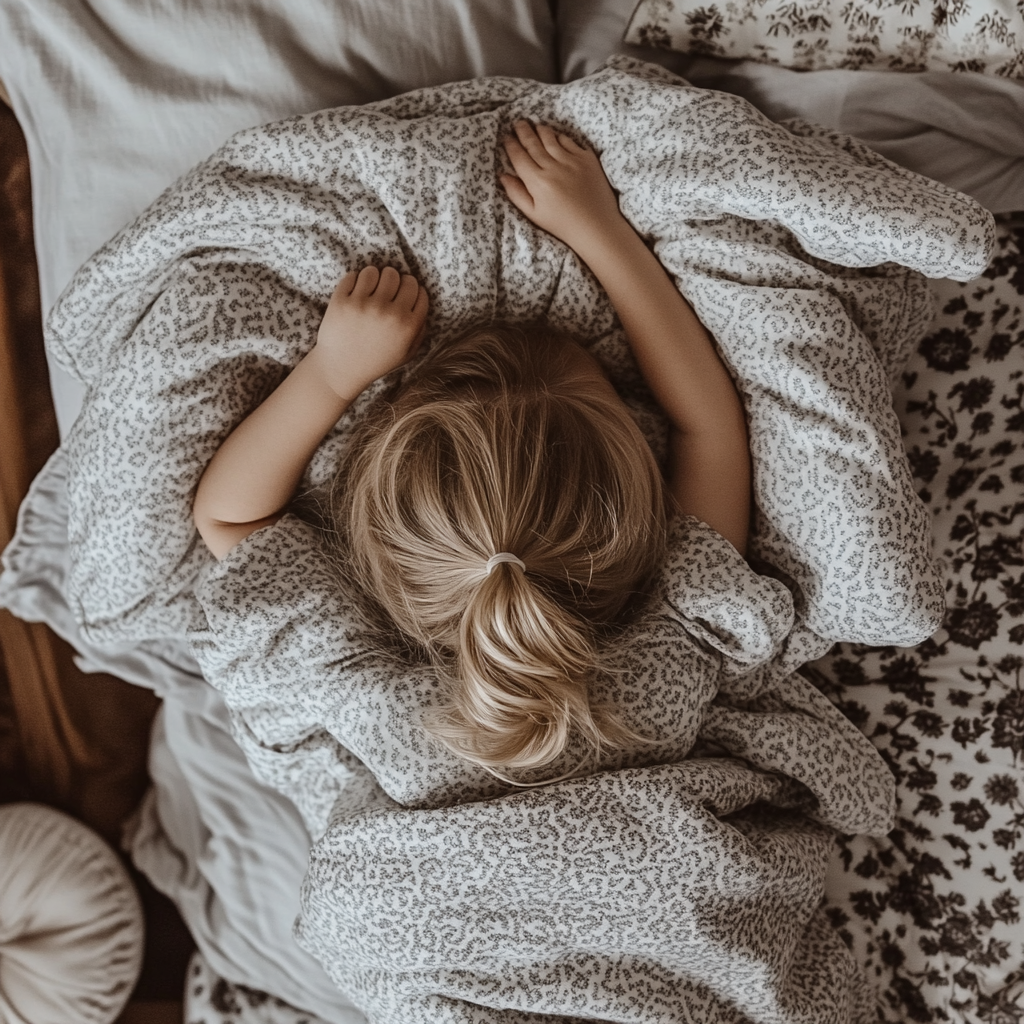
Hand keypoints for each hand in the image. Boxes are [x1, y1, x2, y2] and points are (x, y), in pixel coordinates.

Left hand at [313, 266, 428, 400]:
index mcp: (408, 325)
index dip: (412, 289)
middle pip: (399, 276)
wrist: (340, 369)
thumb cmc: (375, 362)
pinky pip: (354, 275)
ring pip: (376, 271)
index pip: (418, 289)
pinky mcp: (342, 301)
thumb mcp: (406, 353)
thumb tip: (421, 301)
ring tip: (370, 289)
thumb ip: (419, 329)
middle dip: (395, 281)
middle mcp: (389, 312)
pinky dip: (355, 280)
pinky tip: (355, 292)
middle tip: (387, 290)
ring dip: (374, 277)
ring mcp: (364, 305)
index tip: (403, 293)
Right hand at [500, 120, 624, 254]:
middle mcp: (553, 167)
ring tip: (534, 125)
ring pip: (551, 138)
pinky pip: (569, 141)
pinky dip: (559, 137)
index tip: (506, 137)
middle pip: (533, 143)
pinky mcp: (587, 159)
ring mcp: (571, 160)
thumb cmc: (562, 224)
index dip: (511, 145)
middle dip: (523, 131)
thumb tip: (503, 176)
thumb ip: (517, 194)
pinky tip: (555, 136)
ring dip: (540, 130)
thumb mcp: (534, 215)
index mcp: (537, 182)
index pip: (519, 157)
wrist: (596, 226)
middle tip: (517, 123)